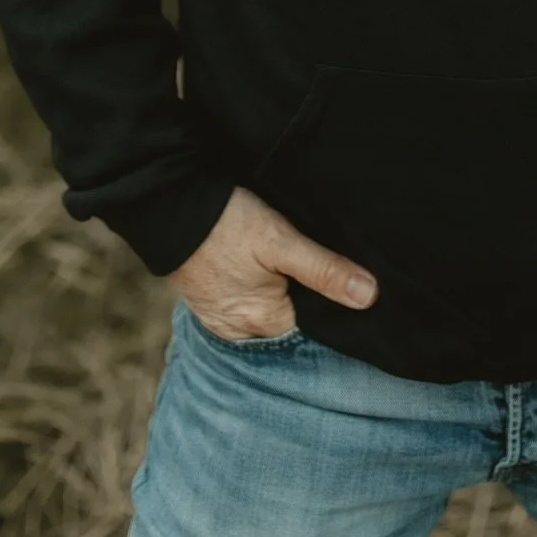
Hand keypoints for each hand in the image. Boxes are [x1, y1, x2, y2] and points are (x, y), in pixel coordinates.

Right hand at [169, 186, 377, 340]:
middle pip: (289, 321)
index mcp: (263, 324)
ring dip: (278, 294)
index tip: (340, 280)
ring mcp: (219, 318)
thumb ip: (324, 270)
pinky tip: (260, 268)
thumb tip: (369, 297)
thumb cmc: (226, 222)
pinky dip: (255, 290)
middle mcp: (239, 332)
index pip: (314, 326)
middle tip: (312, 267)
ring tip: (286, 266)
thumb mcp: (281, 241)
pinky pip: (242, 303)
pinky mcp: (206, 300)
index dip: (330, 304)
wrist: (167, 204)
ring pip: (265, 312)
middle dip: (303, 300)